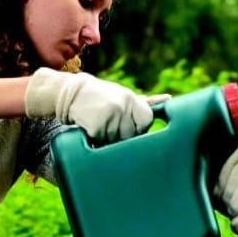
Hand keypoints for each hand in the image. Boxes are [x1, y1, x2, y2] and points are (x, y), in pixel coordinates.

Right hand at [25, 68, 159, 141]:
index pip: (146, 122)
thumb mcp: (123, 95)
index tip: (124, 121)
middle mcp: (124, 106)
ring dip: (107, 138)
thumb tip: (169, 100)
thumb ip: (145, 102)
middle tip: (107, 121)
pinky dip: (94, 140)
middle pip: (132, 135)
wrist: (68, 93)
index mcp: (132, 99)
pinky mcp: (98, 125)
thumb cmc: (98, 97)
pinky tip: (89, 127)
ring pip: (117, 142)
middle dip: (120, 134)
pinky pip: (101, 143)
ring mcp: (111, 115)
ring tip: (97, 123)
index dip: (136, 126)